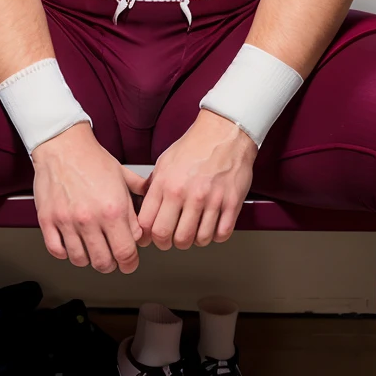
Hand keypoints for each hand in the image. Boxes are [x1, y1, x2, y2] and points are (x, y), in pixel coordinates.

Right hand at [32, 122, 146, 273]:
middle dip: (111, 265)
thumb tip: (144, 229)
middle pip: (103, 262)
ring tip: (91, 250)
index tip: (129, 263)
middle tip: (111, 260)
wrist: (63, 145)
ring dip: (88, 259)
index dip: (130, 263)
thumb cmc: (93, 159)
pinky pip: (56, 250)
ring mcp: (67, 221)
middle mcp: (90, 218)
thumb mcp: (124, 178)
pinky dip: (65, 253)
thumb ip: (137, 205)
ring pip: (80, 259)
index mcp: (113, 209)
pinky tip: (71, 244)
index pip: (126, 252)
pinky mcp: (48, 220)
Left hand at [137, 109, 256, 250]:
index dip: (148, 236)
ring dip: (193, 241)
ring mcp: (210, 200)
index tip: (152, 238)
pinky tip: (212, 227)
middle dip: (168, 243)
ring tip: (193, 232)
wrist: (225, 132)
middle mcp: (186, 194)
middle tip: (172, 239)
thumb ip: (154, 186)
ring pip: (196, 240)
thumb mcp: (164, 162)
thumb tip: (143, 208)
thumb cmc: (195, 145)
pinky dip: (215, 236)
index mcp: (166, 184)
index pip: (148, 224)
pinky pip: (221, 234)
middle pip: (170, 237)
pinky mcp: (231, 203)